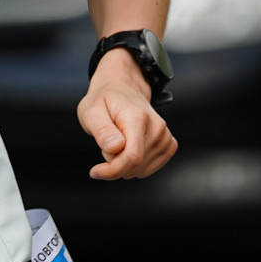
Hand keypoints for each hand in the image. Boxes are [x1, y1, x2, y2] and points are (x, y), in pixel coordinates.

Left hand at [79, 49, 178, 180]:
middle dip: (114, 164)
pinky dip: (137, 166)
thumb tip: (115, 148)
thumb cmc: (104, 101)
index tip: (95, 171)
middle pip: (135, 166)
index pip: (132, 157)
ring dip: (124, 164)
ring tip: (117, 143)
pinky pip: (151, 168)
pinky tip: (128, 150)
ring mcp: (165, 136)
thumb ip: (102, 130)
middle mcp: (157, 127)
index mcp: (138, 118)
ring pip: (141, 170)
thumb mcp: (91, 112)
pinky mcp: (168, 144)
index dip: (112, 170)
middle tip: (105, 144)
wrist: (122, 90)